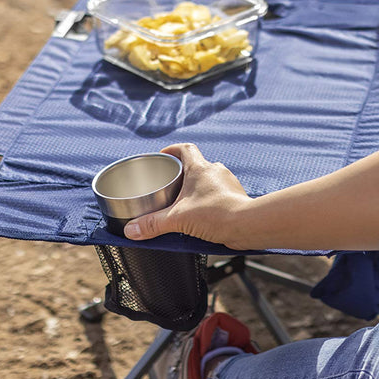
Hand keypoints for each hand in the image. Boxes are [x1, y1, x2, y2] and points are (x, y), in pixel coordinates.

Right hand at [123, 143, 252, 247]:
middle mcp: (215, 172)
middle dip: (182, 175)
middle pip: (195, 166)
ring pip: (208, 181)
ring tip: (184, 204)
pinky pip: (218, 195)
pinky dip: (208, 202)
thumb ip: (153, 224)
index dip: (173, 150)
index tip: (163, 154)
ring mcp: (227, 184)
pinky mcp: (235, 197)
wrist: (247, 225)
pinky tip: (201, 216)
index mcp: (200, 168)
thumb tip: (131, 230)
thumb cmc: (217, 214)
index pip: (185, 149)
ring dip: (196, 190)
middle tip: (169, 186)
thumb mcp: (178, 219)